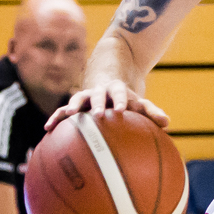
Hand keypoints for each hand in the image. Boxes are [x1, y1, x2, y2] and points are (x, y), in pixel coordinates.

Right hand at [45, 80, 170, 131]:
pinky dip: (55, 119)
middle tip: (98, 114)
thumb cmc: (126, 100)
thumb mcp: (139, 103)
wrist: (106, 83)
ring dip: (71, 107)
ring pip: (76, 100)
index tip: (122, 110)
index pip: (120, 93)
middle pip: (97, 95)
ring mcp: (84, 97)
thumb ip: (152, 112)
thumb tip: (167, 123)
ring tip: (66, 116)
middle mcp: (99, 91)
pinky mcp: (74, 106)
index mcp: (116, 90)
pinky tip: (47, 130)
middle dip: (97, 103)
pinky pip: (62, 113)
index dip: (121, 100)